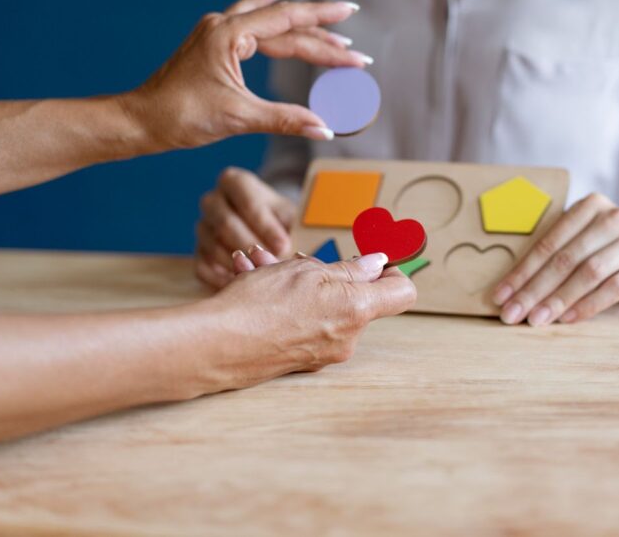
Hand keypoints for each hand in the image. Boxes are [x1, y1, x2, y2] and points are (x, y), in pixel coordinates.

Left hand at [119, 0, 370, 150]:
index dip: (326, 30)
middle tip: (355, 52)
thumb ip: (285, 120)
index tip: (354, 27)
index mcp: (229, 35)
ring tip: (334, 27)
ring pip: (269, 23)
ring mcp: (216, 32)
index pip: (289, 24)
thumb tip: (324, 128)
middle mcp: (223, 25)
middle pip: (284, 25)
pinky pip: (249, 19)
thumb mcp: (239, 118)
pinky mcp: (212, 44)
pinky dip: (268, 8)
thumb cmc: (181, 116)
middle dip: (322, 38)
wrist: (141, 120)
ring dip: (302, 28)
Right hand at [193, 254, 416, 390]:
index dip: (393, 270)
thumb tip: (378, 265)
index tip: (372, 260)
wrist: (215, 346)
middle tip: (297, 258)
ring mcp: (324, 353)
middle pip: (359, 299)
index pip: (403, 292)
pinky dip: (289, 305)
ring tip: (264, 266)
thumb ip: (349, 270)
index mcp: (356, 311)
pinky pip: (305, 325)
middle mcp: (347, 338)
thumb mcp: (306, 272)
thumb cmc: (259, 304)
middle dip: (331, 273)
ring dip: (301, 284)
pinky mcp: (300, 360)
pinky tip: (256, 286)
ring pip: (325, 308)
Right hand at [195, 168, 295, 287]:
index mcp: (234, 183)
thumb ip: (297, 223)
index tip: (284, 244)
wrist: (263, 229)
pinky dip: (223, 279)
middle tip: (272, 263)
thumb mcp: (289, 214)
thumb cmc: (280, 220)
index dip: (265, 223)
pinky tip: (243, 287)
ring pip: (213, 246)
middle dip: (252, 245)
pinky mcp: (198, 253)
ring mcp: (202, 228)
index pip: (246, 198)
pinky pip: (204, 267)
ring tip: (262, 278)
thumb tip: (316, 242)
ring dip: (239, 264)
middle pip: (225, 223)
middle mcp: (213, 202)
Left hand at [493, 193, 618, 326]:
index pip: (548, 242)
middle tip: (513, 314)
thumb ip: (554, 251)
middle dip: (535, 289)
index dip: (522, 271)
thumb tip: (508, 288)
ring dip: (559, 299)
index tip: (500, 295)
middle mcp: (614, 217)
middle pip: (566, 258)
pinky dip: (588, 304)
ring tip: (537, 319)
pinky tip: (568, 318)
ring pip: (589, 272)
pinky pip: (615, 287)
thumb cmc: (607, 248)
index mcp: (589, 206)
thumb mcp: (582, 239)